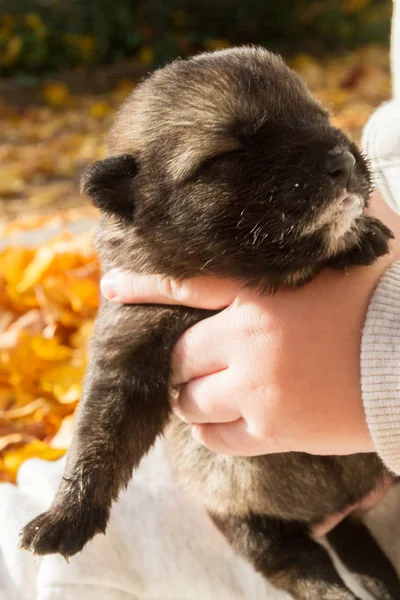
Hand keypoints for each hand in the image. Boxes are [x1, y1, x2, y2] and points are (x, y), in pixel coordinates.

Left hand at [100, 192, 399, 455]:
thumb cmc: (388, 294)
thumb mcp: (355, 246)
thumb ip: (324, 219)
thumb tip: (323, 170)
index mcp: (262, 296)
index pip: (187, 288)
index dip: (144, 288)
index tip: (112, 287)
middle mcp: (249, 344)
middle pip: (180, 359)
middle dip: (180, 363)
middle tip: (190, 364)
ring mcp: (259, 392)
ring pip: (190, 403)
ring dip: (190, 398)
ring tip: (200, 395)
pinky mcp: (276, 431)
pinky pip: (219, 439)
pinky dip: (210, 430)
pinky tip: (218, 421)